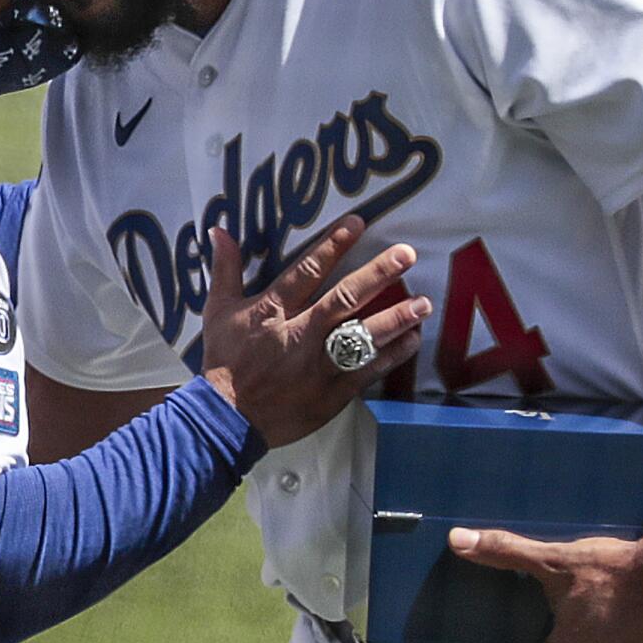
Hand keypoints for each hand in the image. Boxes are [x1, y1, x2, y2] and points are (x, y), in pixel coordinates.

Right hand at [201, 215, 428, 446]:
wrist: (227, 418)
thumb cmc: (224, 361)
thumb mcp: (218, 310)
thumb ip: (225, 269)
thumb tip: (220, 231)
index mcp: (274, 311)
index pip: (306, 272)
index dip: (332, 245)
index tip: (358, 223)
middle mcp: (301, 333)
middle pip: (344, 300)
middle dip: (377, 275)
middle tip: (406, 255)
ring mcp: (319, 365)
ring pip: (363, 337)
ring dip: (396, 318)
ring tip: (423, 303)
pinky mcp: (332, 393)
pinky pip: (367, 371)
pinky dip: (391, 355)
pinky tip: (412, 340)